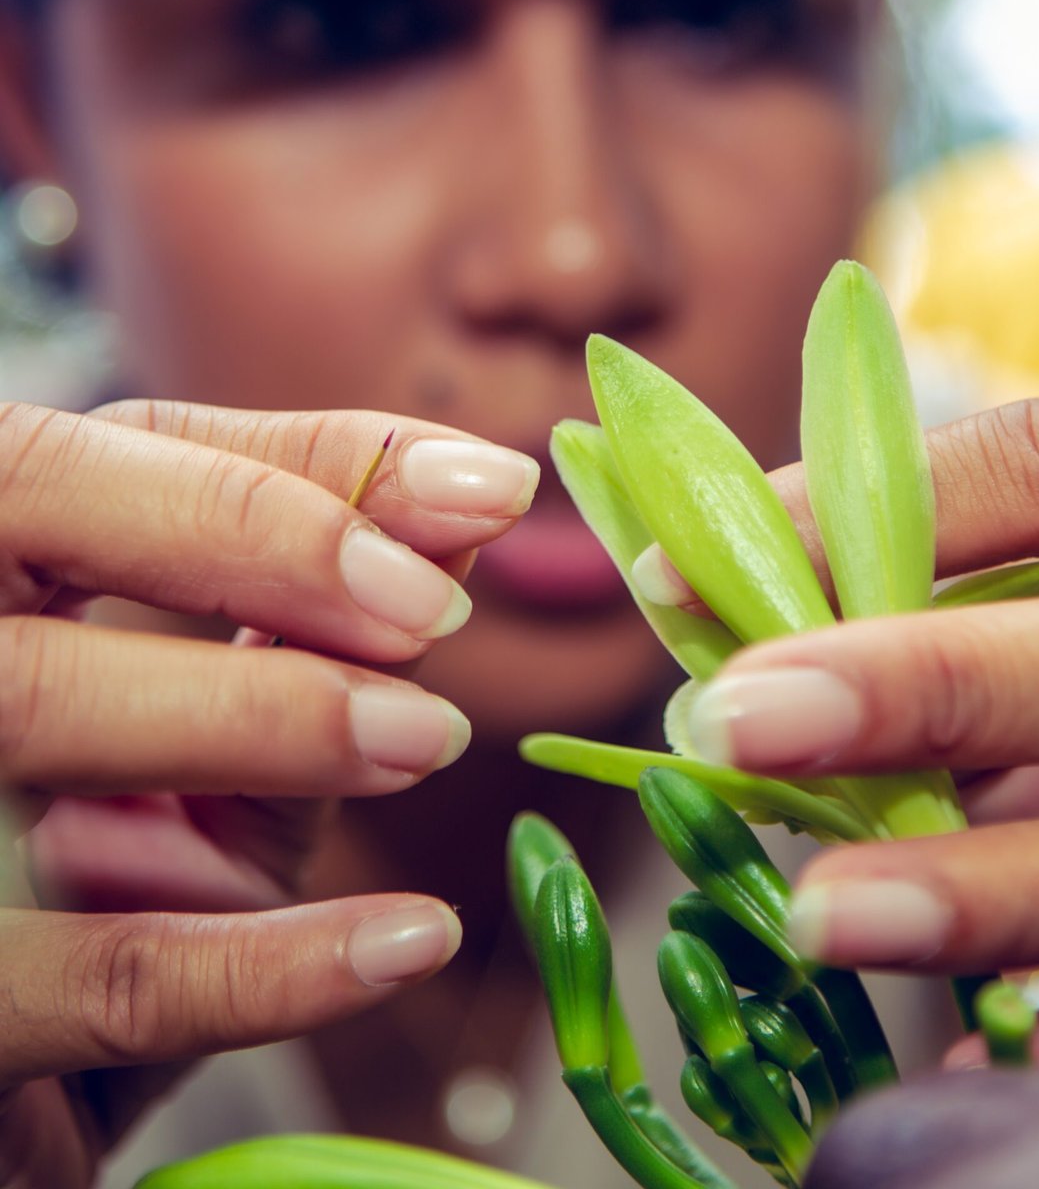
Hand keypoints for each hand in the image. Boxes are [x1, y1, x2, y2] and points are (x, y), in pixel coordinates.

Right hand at [0, 400, 537, 1186]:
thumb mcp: (190, 729)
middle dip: (262, 540)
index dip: (288, 460)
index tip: (482, 490)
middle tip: (439, 603)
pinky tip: (411, 938)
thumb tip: (468, 502)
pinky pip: (84, 979)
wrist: (9, 1090)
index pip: (96, 455)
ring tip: (423, 736)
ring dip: (258, 710)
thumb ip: (295, 616)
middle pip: (29, 505)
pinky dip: (263, 964)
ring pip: (35, 701)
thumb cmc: (96, 875)